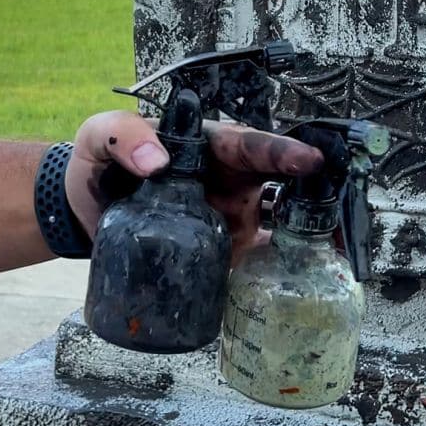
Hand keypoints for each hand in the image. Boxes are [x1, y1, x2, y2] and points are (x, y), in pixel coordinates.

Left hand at [65, 110, 322, 259]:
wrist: (82, 214)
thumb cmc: (97, 165)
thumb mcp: (100, 137)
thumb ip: (121, 136)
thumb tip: (155, 160)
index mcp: (209, 150)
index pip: (251, 147)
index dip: (281, 152)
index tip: (308, 160)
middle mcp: (231, 184)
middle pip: (284, 187)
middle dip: (318, 196)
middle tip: (343, 213)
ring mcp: (231, 222)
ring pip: (281, 227)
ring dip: (311, 239)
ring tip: (338, 256)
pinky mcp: (222, 257)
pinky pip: (257, 266)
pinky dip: (280, 276)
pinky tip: (301, 289)